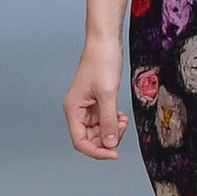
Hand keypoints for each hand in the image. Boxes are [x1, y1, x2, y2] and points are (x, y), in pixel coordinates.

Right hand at [64, 36, 129, 159]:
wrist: (105, 41)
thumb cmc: (101, 62)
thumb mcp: (107, 94)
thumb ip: (108, 121)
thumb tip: (110, 144)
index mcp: (73, 109)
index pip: (80, 141)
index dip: (97, 151)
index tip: (114, 153)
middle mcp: (77, 110)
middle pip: (89, 138)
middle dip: (107, 139)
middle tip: (121, 129)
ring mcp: (87, 106)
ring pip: (97, 130)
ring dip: (112, 130)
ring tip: (122, 120)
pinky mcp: (96, 101)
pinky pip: (103, 119)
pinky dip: (113, 121)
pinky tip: (121, 115)